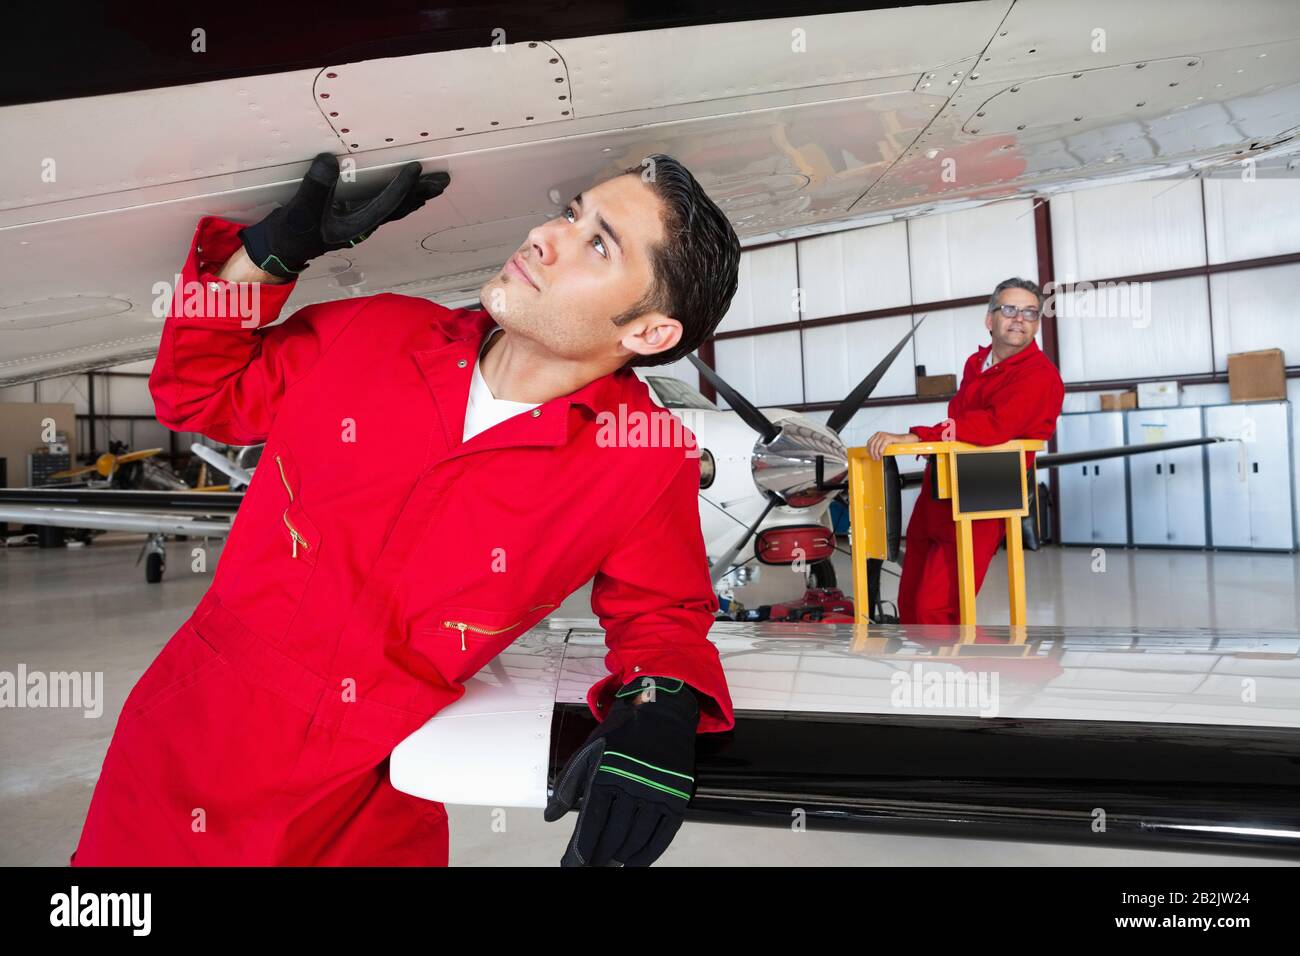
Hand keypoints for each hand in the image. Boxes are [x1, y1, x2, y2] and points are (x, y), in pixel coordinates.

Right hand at [238, 153, 449, 278]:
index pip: (385, 204)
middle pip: (398, 208)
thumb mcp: (301, 210)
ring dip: (414, 195)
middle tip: (442, 180)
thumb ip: (315, 187)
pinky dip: (398, 196)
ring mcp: (358, 221)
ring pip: (394, 207)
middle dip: (421, 193)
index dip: (402, 186)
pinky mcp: (351, 216)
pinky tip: (406, 192)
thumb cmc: (291, 234)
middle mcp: (362, 225)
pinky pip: (382, 205)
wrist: (280, 250)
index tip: (416, 169)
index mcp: (354, 226)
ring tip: (433, 184)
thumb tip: (329, 161)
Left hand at [544, 676, 698, 865]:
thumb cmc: (620, 734)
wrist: (660, 713)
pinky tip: (635, 862)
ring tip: (610, 865)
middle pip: (612, 836)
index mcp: (606, 776)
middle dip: (598, 857)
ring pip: (636, 839)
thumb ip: (568, 785)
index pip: (590, 825)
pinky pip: (662, 835)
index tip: (571, 865)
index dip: (579, 851)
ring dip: (621, 857)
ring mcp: (657, 794)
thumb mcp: (587, 752)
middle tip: (591, 866)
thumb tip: (550, 816)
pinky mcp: (676, 797)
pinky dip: (648, 854)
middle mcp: (632, 787)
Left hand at [866, 431, 917, 459]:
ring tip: (878, 458)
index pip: (869, 442)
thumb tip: (871, 452)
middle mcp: (879, 434)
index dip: (868, 449)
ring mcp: (884, 435)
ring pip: (875, 446)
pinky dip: (880, 452)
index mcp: (877, 434)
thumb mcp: (884, 443)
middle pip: (871, 445)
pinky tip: (881, 455)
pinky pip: (881, 447)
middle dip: (872, 453)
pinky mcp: (888, 438)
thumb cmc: (894, 442)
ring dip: (876, 454)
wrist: (904, 440)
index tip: (870, 455)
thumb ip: (878, 445)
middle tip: (874, 458)